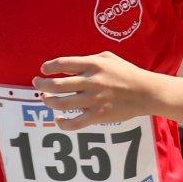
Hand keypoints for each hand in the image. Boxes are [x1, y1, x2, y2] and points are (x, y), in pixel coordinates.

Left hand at [36, 51, 164, 129]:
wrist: (146, 92)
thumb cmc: (127, 73)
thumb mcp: (109, 58)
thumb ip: (88, 60)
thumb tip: (68, 66)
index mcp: (93, 65)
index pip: (63, 64)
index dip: (49, 67)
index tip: (44, 69)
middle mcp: (91, 82)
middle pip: (56, 85)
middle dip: (41, 84)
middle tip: (37, 84)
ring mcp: (94, 100)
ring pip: (61, 104)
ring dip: (48, 101)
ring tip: (45, 99)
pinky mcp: (98, 115)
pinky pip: (74, 123)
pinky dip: (63, 123)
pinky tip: (59, 120)